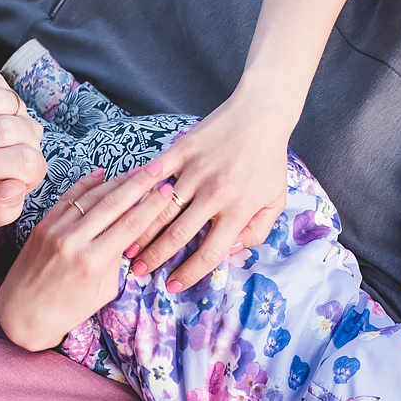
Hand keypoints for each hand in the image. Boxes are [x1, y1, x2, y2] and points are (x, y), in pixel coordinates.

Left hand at [0, 164, 178, 350]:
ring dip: (117, 180)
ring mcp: (56, 230)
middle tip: (159, 168)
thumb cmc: (67, 309)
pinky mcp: (43, 224)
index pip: (131, 224)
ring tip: (137, 170)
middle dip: (140, 182)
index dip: (153, 204)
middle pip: (115, 203)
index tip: (167, 189)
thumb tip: (131, 233)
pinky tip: (102, 174)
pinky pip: (69, 197)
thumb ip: (117, 260)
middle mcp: (74, 241)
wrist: (21, 313)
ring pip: (92, 196)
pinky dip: (86, 183)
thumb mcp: (103, 291)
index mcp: (94, 262)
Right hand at [128, 91, 294, 292]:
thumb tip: (229, 251)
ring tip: (128, 249)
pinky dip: (139, 192)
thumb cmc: (269, 161)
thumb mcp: (275, 201)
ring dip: (141, 232)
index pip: (209, 253)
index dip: (188, 275)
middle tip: (138, 273)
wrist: (261, 114)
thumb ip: (257, 232)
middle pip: (177, 236)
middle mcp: (215, 193)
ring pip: (161, 210)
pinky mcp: (182, 150)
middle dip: (154, 259)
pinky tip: (125, 208)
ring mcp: (196, 170)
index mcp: (238, 209)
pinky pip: (155, 174)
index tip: (173, 286)